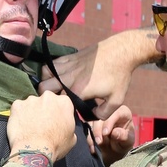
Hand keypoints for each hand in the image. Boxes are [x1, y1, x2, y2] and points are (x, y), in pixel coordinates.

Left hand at [6, 91, 76, 162]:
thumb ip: (68, 125)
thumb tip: (64, 126)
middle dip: (44, 109)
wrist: (34, 151)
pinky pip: (18, 108)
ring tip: (30, 127)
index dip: (57, 113)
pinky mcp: (17, 105)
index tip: (54, 120)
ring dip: (31, 112)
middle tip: (42, 124)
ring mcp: (31, 100)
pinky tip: (21, 126)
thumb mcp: (72, 137)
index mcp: (64, 102)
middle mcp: (48, 97)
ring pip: (31, 104)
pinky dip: (18, 115)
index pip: (62, 103)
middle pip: (46, 101)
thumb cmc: (55, 146)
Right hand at [39, 29, 161, 116]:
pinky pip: (51, 64)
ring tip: (54, 88)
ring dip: (46, 82)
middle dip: (46, 96)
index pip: (59, 103)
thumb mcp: (116, 100)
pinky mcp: (70, 57)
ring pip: (44, 74)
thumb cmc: (120, 75)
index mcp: (79, 90)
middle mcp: (69, 77)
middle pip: (44, 87)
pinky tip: (57, 77)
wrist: (122, 51)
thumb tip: (90, 116)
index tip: (66, 111)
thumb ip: (102, 114)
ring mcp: (68, 65)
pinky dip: (49, 71)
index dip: (60, 109)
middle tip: (55, 101)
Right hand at [90, 105, 134, 164]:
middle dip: (98, 129)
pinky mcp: (92, 122)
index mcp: (123, 112)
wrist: (115, 151)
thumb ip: (124, 136)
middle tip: (98, 141)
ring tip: (95, 145)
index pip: (115, 113)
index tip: (105, 133)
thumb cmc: (124, 143)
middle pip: (101, 115)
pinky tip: (92, 146)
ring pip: (92, 120)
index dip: (109, 122)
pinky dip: (88, 137)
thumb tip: (115, 132)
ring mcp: (100, 116)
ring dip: (92, 133)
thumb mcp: (127, 142)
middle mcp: (111, 111)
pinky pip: (87, 127)